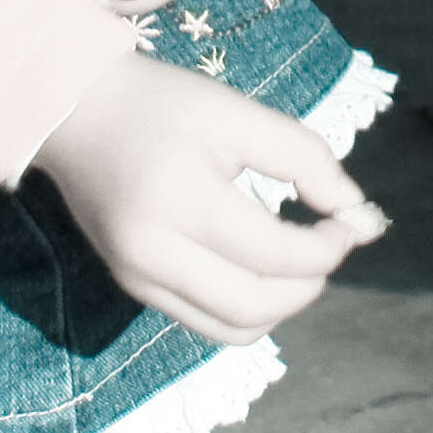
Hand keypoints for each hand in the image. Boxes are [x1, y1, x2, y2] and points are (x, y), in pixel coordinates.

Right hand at [32, 53, 375, 343]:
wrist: (75, 113)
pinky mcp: (133, 287)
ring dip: (282, 305)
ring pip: (231, 328)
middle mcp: (151, 253)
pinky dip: (247, 307)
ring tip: (302, 260)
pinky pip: (204, 321)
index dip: (328, 246)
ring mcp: (137, 279)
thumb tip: (357, 212)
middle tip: (332, 244)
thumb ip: (304, 157)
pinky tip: (263, 268)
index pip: (273, 253)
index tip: (353, 221)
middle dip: (310, 284)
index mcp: (179, 200)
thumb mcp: (238, 113)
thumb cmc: (165, 104)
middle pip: (254, 306)